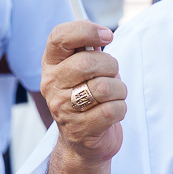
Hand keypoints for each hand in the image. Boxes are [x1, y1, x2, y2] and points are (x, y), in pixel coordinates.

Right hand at [28, 20, 127, 173]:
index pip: (60, 36)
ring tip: (115, 95)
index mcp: (51, 64)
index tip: (107, 36)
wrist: (83, 142)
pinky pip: (111, 110)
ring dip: (119, 89)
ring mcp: (62, 109)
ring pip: (103, 87)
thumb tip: (102, 35)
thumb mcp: (84, 69)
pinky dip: (121, 109)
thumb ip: (89, 49)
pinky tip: (114, 112)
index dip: (87, 30)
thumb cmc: (88, 97)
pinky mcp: (79, 130)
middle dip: (111, 65)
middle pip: (86, 62)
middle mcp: (51, 84)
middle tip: (113, 74)